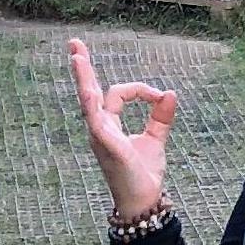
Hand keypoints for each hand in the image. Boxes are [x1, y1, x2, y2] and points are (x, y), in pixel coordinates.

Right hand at [69, 36, 177, 220]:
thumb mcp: (154, 139)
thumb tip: (169, 92)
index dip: (140, 89)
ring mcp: (100, 136)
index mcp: (109, 125)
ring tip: (77, 58)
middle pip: (88, 92)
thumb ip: (160, 117)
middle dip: (83, 68)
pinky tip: (90, 93)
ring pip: (89, 102)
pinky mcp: (107, 146)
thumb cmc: (143, 173)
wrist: (143, 200)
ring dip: (84, 79)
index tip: (160, 96)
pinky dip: (94, 107)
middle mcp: (100, 128)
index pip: (117, 94)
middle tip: (74, 44)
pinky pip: (98, 123)